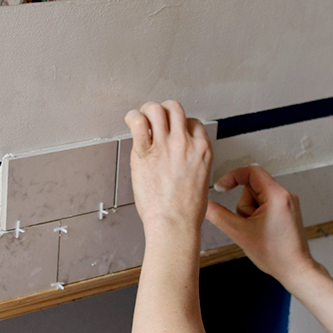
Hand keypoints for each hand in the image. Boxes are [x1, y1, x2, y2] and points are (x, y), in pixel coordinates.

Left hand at [124, 101, 211, 239]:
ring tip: (142, 120)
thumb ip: (193, 163)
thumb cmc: (186, 212)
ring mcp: (165, 146)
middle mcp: (184, 143)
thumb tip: (182, 161)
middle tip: (155, 120)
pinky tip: (131, 122)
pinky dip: (132, 117)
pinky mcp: (145, 152)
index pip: (192, 122)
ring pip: (156, 109)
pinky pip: (137, 122)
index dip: (180, 124)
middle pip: (175, 108)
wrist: (174, 223)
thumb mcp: (201, 180)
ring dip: (147, 111)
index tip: (172, 132)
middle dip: (164, 111)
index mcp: (202, 150)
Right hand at [206, 165, 316, 288]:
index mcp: (277, 196)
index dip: (232, 176)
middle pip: (252, 187)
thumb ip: (219, 216)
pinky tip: (262, 232)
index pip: (251, 171)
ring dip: (250, 212)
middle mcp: (286, 195)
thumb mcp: (240, 234)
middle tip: (248, 225)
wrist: (295, 270)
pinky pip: (265, 205)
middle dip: (244, 206)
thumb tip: (205, 205)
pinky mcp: (287, 211)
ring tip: (257, 231)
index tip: (221, 187)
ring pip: (257, 198)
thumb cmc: (275, 255)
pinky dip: (258, 216)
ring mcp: (288, 203)